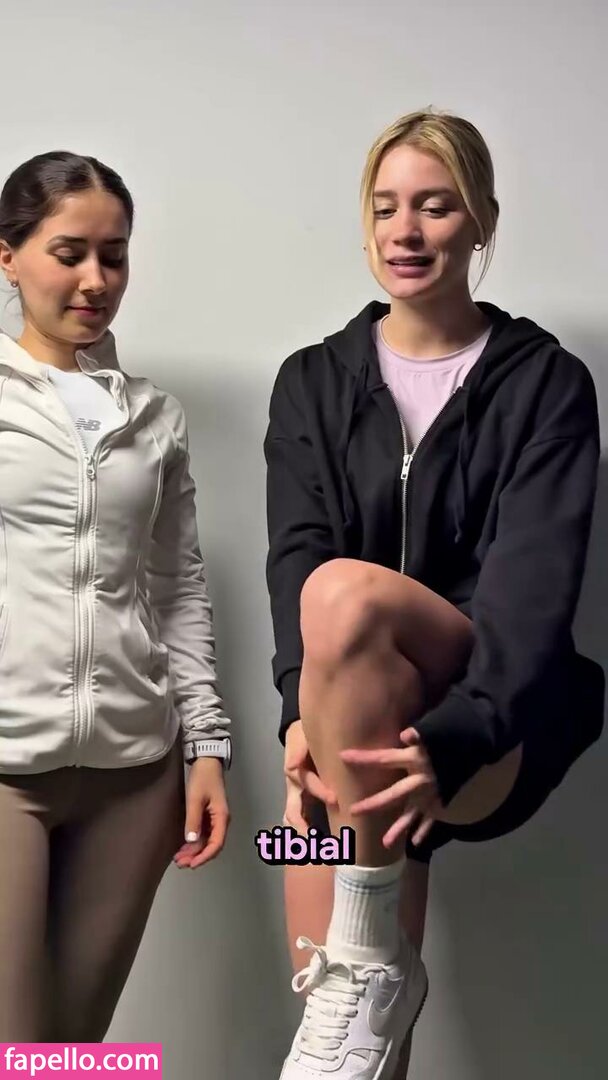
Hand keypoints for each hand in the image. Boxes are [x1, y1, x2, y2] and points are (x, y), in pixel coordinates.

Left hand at [174, 757, 229, 868]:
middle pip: (211, 845)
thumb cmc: (203, 778)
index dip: (204, 856)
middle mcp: (220, 821)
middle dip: (197, 856)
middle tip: (181, 863)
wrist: (207, 762)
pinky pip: (203, 834)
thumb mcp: (195, 799)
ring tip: (179, 858)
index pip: (216, 844)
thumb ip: (193, 820)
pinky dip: (194, 842)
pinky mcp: (208, 815)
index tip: (192, 864)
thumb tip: (191, 841)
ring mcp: (215, 819)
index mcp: (222, 817)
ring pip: (206, 841)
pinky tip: (183, 847)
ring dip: (194, 851)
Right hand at [283, 720, 336, 834]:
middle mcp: (294, 788)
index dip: (320, 792)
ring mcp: (297, 796)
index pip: (308, 785)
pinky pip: (303, 817)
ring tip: (316, 851)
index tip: (335, 799)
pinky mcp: (303, 799)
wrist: (298, 733)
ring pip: (295, 819)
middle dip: (302, 828)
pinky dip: (307, 831)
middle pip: (292, 813)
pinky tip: (321, 844)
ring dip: (303, 834)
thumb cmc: (302, 735)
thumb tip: (291, 766)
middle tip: (315, 844)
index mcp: (295, 773)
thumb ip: (298, 748)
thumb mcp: (300, 735)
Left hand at [340, 727, 439, 848]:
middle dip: (373, 803)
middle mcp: (420, 780)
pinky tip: (414, 842)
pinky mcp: (441, 801)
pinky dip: (424, 831)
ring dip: (398, 829)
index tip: (343, 757)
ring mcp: (431, 795)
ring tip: (384, 844)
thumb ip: (418, 735)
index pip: (384, 759)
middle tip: (353, 811)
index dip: (365, 758)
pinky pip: (431, 820)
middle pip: (393, 794)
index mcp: (415, 760)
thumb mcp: (433, 730)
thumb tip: (406, 735)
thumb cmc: (448, 735)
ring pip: (411, 814)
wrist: (476, 746)